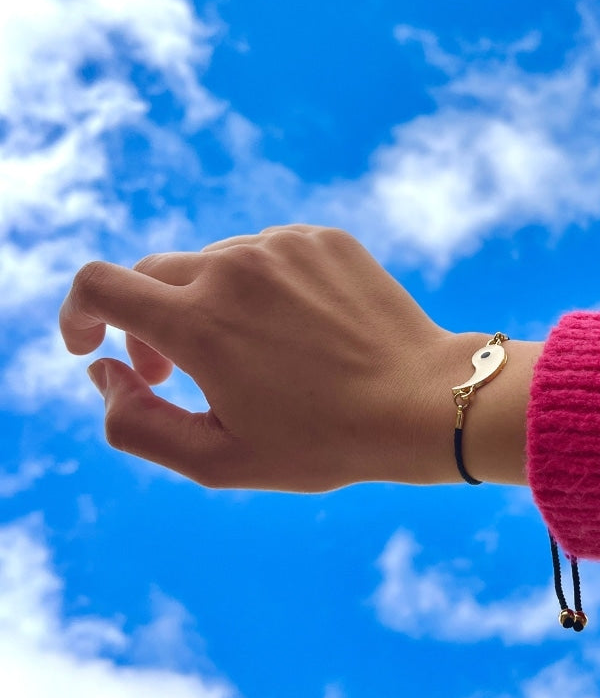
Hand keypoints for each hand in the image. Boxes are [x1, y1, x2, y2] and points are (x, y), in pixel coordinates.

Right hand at [59, 226, 537, 491]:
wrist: (422, 401)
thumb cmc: (323, 442)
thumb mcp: (217, 459)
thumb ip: (134, 422)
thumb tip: (103, 371)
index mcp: (198, 322)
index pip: (98, 285)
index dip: (79, 313)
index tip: (92, 343)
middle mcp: (233, 266)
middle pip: (154, 275)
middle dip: (150, 323)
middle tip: (180, 372)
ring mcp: (282, 244)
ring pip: (214, 264)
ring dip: (212, 305)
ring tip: (257, 358)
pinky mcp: (322, 237)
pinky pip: (267, 254)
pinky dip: (262, 288)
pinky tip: (300, 332)